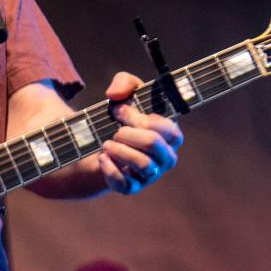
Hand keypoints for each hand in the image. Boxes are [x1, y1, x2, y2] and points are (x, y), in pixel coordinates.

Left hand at [99, 71, 183, 193]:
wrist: (100, 146)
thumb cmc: (121, 118)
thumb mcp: (124, 94)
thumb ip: (124, 82)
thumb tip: (115, 95)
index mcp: (170, 135)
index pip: (168, 129)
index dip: (141, 118)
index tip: (120, 111)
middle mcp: (165, 157)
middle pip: (153, 143)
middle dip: (128, 133)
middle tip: (115, 130)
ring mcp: (150, 174)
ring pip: (142, 164)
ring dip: (119, 150)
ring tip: (107, 144)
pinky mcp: (132, 187)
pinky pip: (126, 184)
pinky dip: (111, 169)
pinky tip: (102, 158)